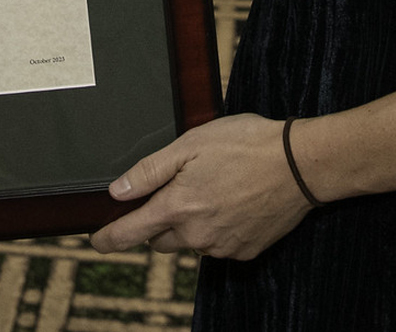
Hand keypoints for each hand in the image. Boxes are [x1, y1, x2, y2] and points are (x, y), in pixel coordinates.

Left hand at [90, 114, 308, 260]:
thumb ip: (150, 171)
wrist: (300, 164)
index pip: (131, 232)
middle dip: (159, 221)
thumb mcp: (190, 145)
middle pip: (161, 239)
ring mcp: (223, 246)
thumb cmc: (245, 145)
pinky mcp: (246, 251)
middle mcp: (198, 235)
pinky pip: (219, 244)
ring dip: (191, 224)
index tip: (95, 241)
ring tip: (215, 187)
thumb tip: (118, 191)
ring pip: (192, 242)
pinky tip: (233, 201)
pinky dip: (219, 228)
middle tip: (178, 189)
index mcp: (178, 207)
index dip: (108, 238)